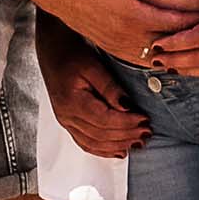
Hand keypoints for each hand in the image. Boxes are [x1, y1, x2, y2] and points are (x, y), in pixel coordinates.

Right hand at [38, 0, 198, 56]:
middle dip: (197, 40)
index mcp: (137, 17)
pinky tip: (171, 59)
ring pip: (159, 57)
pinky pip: (143, 61)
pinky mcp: (112, 48)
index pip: (180, 22)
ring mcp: (121, 46)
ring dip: (180, 55)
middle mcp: (131, 37)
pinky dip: (161, 60)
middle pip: (173, 43)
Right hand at [39, 32, 149, 157]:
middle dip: (126, 135)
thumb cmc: (70, 53)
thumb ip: (110, 87)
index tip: (145, 119)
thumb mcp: (93, 65)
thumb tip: (127, 107)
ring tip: (138, 142)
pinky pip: (86, 143)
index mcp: (72, 102)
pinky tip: (119, 150)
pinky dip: (104, 150)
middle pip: (101, 135)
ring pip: (94, 143)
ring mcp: (66, 121)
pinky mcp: (68, 122)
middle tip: (147, 131)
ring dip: (118, 145)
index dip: (127, 123)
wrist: (52, 49)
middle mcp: (66, 116)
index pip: (105, 121)